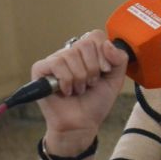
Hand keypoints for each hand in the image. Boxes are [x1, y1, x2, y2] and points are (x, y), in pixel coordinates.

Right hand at [31, 30, 128, 155]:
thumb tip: (107, 44)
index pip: (96, 36)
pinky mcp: (40, 69)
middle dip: (93, 69)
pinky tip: (66, 91)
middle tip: (90, 83)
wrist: (82, 124)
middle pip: (85, 44)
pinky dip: (66, 80)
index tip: (104, 71)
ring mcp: (54, 59)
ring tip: (78, 89)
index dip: (103, 54)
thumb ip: (119, 59)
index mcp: (87, 52)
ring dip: (80, 78)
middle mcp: (70, 52)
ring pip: (72, 55)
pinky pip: (57, 64)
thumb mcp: (115, 79)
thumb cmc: (95, 102)